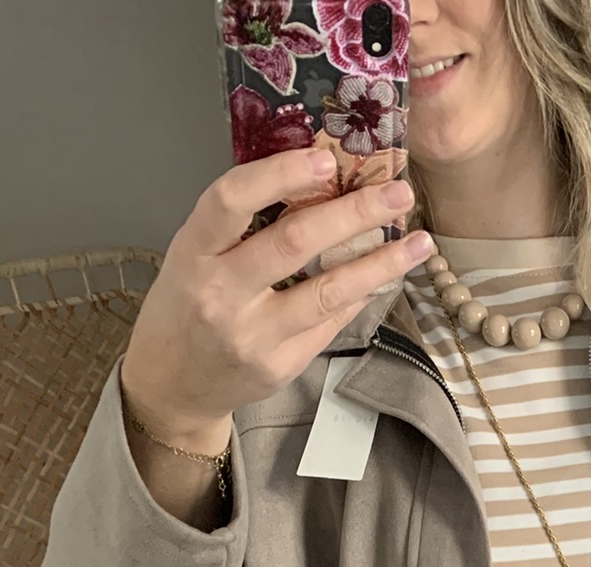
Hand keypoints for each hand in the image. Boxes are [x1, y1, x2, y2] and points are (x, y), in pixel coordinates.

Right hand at [120, 144, 434, 450]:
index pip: (232, 200)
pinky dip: (360, 295)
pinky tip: (385, 276)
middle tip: (398, 192)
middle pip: (294, 243)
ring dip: (380, 264)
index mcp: (193, 253)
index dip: (279, 174)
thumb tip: (313, 179)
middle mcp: (222, 294)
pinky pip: (330, 322)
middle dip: (353, 213)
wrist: (172, 384)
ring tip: (418, 242)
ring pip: (327, 292)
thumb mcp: (193, 254)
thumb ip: (240, 223)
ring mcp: (254, 335)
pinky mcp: (280, 366)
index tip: (326, 158)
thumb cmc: (186, 305)